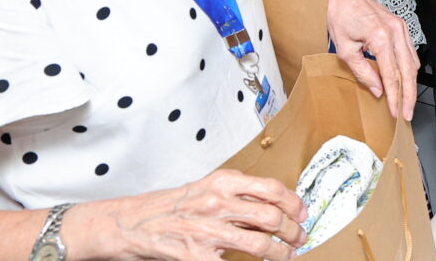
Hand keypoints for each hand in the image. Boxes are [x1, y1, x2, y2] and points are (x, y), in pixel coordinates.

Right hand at [70, 169, 306, 260]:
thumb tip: (274, 205)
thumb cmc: (171, 207)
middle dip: (293, 230)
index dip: (294, 202)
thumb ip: (238, 194)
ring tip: (287, 255)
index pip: (271, 188)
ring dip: (281, 252)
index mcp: (223, 182)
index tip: (303, 212)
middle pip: (271, 215)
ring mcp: (208, 231)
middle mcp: (218, 203)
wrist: (132, 224)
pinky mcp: (198, 256)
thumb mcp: (207, 188)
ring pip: (260, 243)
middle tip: (299, 237)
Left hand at [326, 0, 419, 121]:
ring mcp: (400, 26)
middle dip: (409, 95)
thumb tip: (378, 90)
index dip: (394, 97)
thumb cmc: (339, 16)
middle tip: (407, 113)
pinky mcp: (399, 25)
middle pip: (409, 70)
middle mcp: (395, 31)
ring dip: (411, 83)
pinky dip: (409, 68)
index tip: (395, 112)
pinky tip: (405, 80)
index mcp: (381, 36)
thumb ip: (363, 72)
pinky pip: (409, 51)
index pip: (392, 75)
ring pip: (413, 61)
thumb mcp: (345, 49)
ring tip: (407, 101)